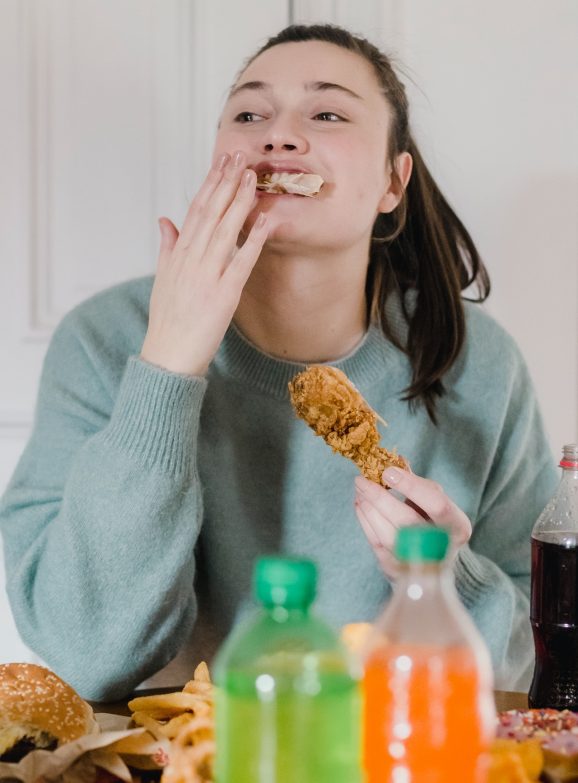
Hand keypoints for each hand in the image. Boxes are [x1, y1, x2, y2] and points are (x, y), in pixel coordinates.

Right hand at [141, 151, 268, 375]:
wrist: (168, 355)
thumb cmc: (167, 320)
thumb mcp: (162, 278)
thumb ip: (167, 246)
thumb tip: (165, 220)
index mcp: (178, 254)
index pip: (196, 209)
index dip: (210, 183)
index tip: (222, 161)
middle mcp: (191, 259)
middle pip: (211, 212)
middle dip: (226, 182)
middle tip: (241, 156)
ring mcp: (207, 275)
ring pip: (226, 230)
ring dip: (240, 202)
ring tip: (253, 177)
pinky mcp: (224, 294)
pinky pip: (242, 262)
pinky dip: (255, 241)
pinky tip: (266, 222)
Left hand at [354, 467, 471, 579]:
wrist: (433, 564)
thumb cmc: (434, 524)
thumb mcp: (435, 502)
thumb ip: (418, 484)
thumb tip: (397, 460)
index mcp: (457, 527)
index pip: (437, 504)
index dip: (412, 486)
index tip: (388, 471)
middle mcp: (441, 549)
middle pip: (407, 522)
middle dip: (380, 497)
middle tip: (362, 479)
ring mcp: (417, 564)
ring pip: (388, 536)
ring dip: (369, 509)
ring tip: (359, 490)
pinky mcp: (396, 571)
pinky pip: (377, 545)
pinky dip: (365, 522)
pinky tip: (360, 505)